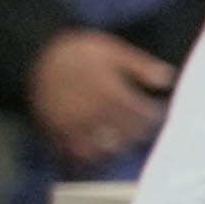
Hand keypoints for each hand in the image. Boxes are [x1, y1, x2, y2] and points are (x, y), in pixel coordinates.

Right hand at [28, 30, 177, 162]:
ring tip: (118, 138)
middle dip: (137, 133)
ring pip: (102, 148)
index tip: (155, 112)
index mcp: (112, 93)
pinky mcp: (57, 131)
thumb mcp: (113, 50)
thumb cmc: (79, 51)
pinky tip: (94, 145)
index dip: (154, 116)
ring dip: (114, 146)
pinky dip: (88, 153)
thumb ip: (141, 66)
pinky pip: (75, 151)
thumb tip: (167, 80)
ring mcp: (75, 125)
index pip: (143, 116)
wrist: (37, 55)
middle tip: (139, 127)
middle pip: (126, 135)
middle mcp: (95, 113)